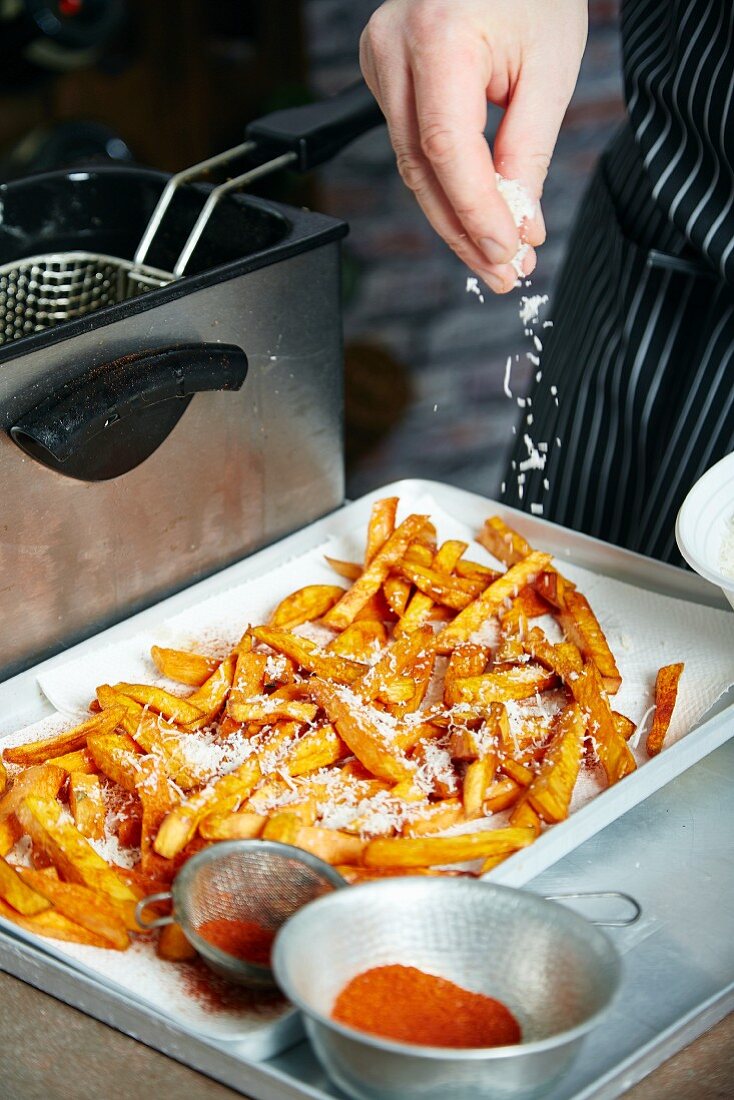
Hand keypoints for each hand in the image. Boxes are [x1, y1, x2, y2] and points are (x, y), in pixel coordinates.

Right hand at [360, 0, 587, 291]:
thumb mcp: (548, 68)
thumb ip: (528, 151)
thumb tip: (518, 221)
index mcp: (437, 35)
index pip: (446, 147)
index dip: (476, 211)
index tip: (508, 252)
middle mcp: (393, 49)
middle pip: (420, 168)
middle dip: (465, 231)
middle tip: (503, 272)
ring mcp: (380, 62)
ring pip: (412, 166)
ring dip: (455, 219)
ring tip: (495, 257)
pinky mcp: (384, 75)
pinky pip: (412, 146)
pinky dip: (445, 187)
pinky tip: (474, 219)